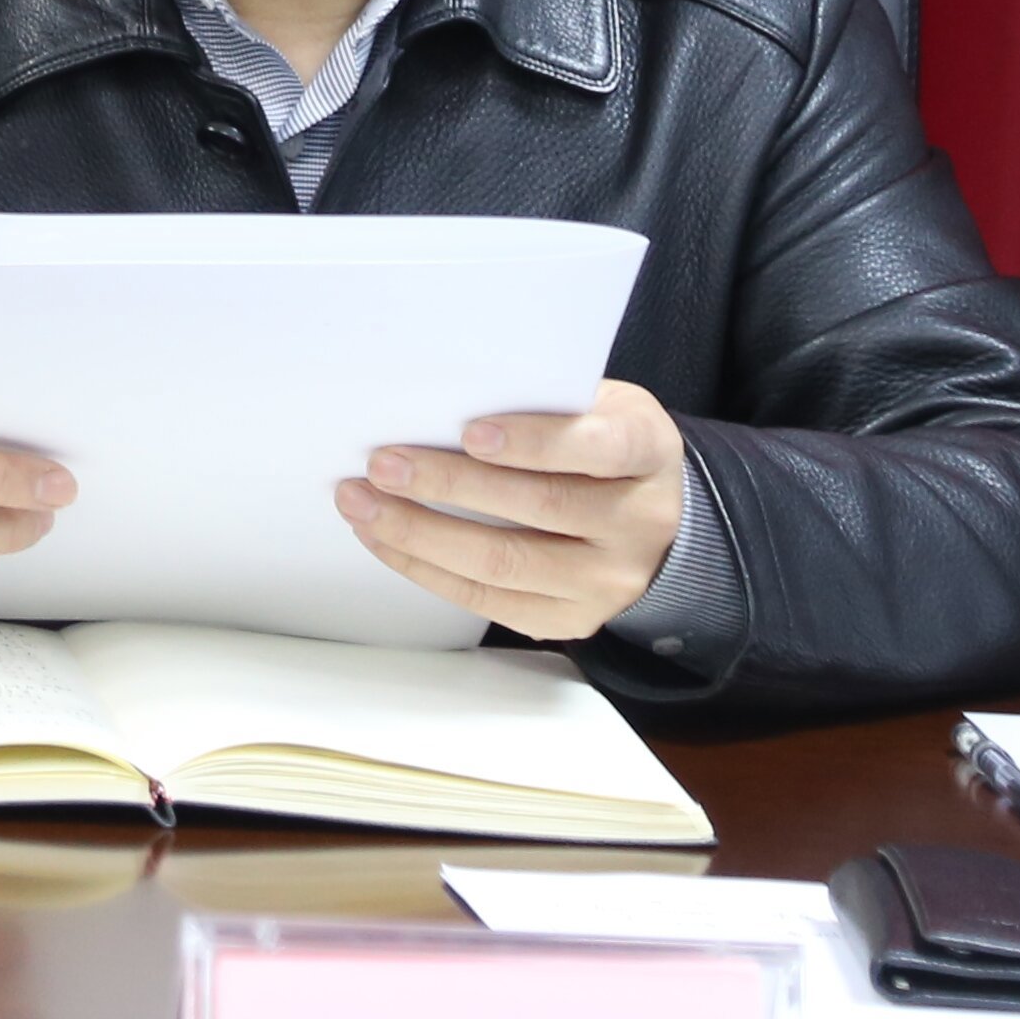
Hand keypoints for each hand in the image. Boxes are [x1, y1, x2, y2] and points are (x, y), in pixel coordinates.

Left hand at [338, 381, 686, 639]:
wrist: (655, 520)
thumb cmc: (607, 445)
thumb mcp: (601, 406)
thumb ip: (546, 402)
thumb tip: (446, 399)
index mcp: (647, 454)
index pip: (597, 447)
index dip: (532, 442)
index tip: (469, 432)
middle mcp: (635, 524)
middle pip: (537, 507)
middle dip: (448, 486)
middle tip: (383, 464)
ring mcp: (606, 581)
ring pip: (504, 562)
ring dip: (420, 533)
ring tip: (364, 505)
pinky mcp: (571, 619)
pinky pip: (488, 600)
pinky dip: (427, 568)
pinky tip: (386, 540)